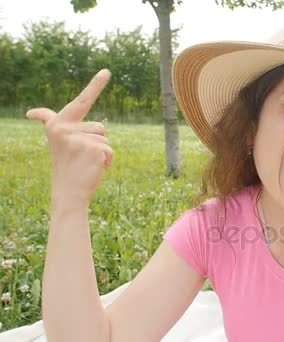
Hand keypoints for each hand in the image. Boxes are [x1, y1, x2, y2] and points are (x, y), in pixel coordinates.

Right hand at [26, 69, 112, 202]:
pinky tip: (94, 167)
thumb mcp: (61, 141)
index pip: (79, 102)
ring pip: (105, 139)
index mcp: (58, 124)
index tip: (107, 71)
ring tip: (86, 163)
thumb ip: (54, 124)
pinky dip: (107, 160)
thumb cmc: (68, 166)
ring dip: (102, 152)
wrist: (68, 191)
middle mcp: (64, 128)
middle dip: (97, 141)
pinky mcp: (92, 148)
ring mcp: (78, 137)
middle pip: (100, 127)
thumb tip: (32, 113)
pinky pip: (110, 149)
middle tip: (82, 156)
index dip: (96, 85)